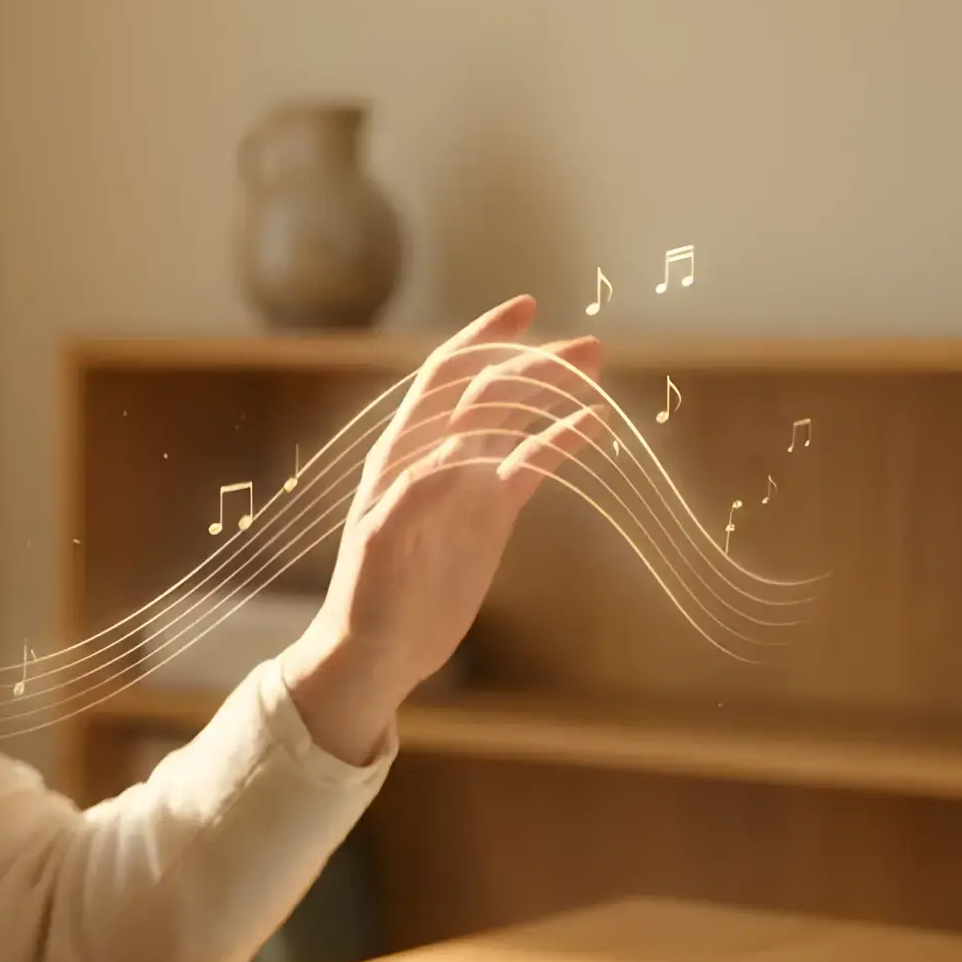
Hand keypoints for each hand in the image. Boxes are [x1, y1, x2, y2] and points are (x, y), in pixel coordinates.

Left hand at [280, 295, 600, 762]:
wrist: (377, 650)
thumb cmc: (365, 598)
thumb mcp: (380, 545)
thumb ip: (413, 495)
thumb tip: (460, 454)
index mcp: (401, 451)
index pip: (444, 378)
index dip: (481, 341)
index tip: (524, 310)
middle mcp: (436, 455)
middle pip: (489, 391)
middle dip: (534, 362)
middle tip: (588, 348)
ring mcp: (467, 482)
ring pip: (515, 420)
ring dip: (552, 392)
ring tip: (596, 367)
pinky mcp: (490, 513)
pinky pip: (531, 464)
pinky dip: (561, 441)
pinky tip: (594, 423)